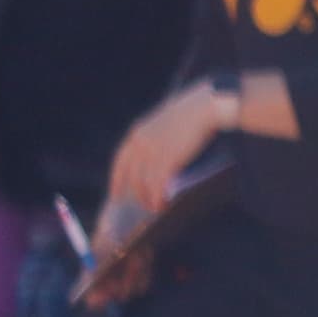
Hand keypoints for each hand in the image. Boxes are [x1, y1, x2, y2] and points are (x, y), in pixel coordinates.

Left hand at [103, 85, 226, 217]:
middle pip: (131, 174)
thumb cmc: (190, 116)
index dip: (117, 179)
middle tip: (140, 206)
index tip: (115, 193)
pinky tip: (162, 203)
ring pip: (143, 182)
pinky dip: (157, 196)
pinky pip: (157, 184)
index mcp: (137, 133)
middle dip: (135, 193)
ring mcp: (153, 150)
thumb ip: (157, 141)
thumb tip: (158, 163)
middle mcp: (140, 142)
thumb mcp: (165, 126)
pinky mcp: (168, 158)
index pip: (121, 160)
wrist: (202, 108)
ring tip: (154, 208)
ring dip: (147, 198)